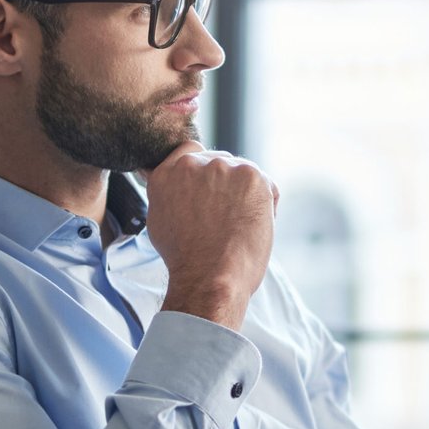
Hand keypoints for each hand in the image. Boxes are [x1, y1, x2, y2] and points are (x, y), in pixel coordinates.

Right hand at [143, 140, 278, 329]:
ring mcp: (223, 167)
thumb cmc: (186, 259)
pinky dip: (266, 205)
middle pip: (220, 163)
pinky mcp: (252, 176)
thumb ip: (168, 192)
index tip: (209, 190)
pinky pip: (267, 186)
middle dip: (226, 186)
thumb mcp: (160, 219)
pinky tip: (252, 227)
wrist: (209, 276)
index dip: (203, 171)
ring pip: (244, 174)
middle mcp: (193, 164)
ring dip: (246, 195)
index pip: (189, 151)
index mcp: (168, 173)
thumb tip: (173, 181)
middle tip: (225, 219)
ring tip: (236, 227)